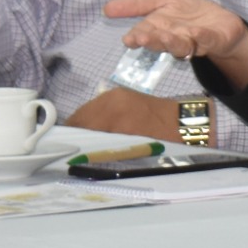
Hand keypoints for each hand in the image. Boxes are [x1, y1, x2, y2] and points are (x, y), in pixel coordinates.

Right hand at [66, 87, 189, 143]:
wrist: (184, 122)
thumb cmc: (162, 141)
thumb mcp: (132, 148)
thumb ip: (106, 147)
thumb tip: (84, 153)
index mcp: (114, 115)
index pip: (80, 126)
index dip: (70, 139)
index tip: (64, 152)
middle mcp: (111, 100)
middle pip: (80, 117)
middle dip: (73, 132)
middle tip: (69, 148)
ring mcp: (115, 95)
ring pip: (87, 110)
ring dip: (82, 124)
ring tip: (81, 141)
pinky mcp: (120, 94)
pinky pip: (97, 105)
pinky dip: (92, 117)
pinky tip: (94, 129)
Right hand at [102, 0, 247, 89]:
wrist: (222, 24)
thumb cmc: (188, 15)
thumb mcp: (161, 2)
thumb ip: (136, 5)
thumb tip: (106, 8)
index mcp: (160, 30)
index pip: (146, 34)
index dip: (137, 37)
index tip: (129, 40)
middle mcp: (175, 39)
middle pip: (162, 41)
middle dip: (153, 40)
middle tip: (143, 39)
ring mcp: (195, 41)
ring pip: (182, 45)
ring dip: (173, 42)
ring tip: (166, 36)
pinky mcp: (214, 39)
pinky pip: (208, 40)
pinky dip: (202, 37)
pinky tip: (197, 33)